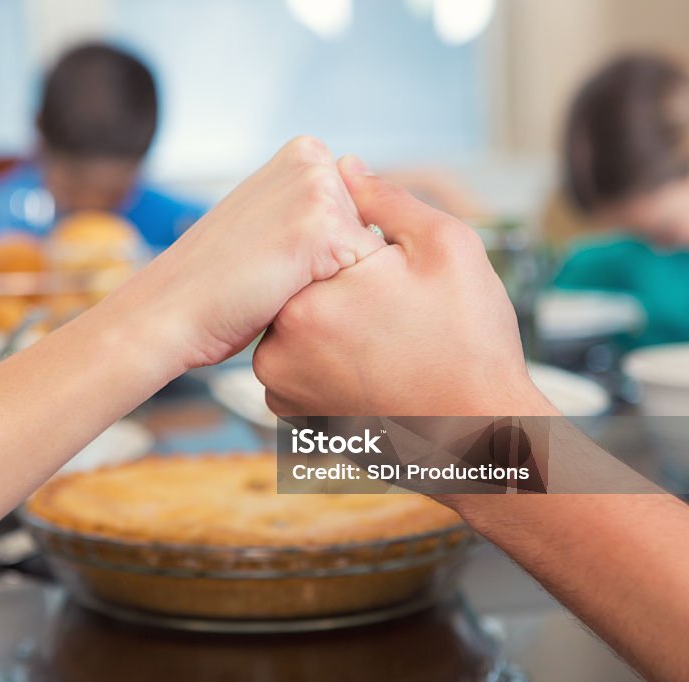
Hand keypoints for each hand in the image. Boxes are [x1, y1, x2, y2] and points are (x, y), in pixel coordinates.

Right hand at [104, 137, 384, 372]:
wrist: (168, 311)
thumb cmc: (218, 284)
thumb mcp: (269, 225)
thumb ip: (314, 210)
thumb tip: (375, 218)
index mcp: (303, 153)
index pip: (361, 213)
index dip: (327, 256)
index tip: (277, 262)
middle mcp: (313, 159)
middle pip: (372, 231)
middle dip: (339, 268)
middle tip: (276, 277)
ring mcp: (318, 189)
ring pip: (372, 257)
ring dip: (338, 286)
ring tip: (281, 287)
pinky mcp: (323, 227)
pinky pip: (368, 279)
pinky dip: (339, 303)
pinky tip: (288, 298)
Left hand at [254, 164, 555, 416]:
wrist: (479, 442)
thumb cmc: (471, 347)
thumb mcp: (447, 249)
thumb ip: (387, 199)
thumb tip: (345, 168)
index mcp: (308, 296)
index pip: (313, 237)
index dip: (357, 241)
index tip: (389, 268)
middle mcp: (277, 344)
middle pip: (300, 280)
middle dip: (340, 280)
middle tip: (394, 310)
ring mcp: (277, 384)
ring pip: (296, 321)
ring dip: (329, 318)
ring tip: (387, 340)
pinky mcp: (287, 411)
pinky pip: (295, 362)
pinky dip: (324, 357)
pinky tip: (371, 366)